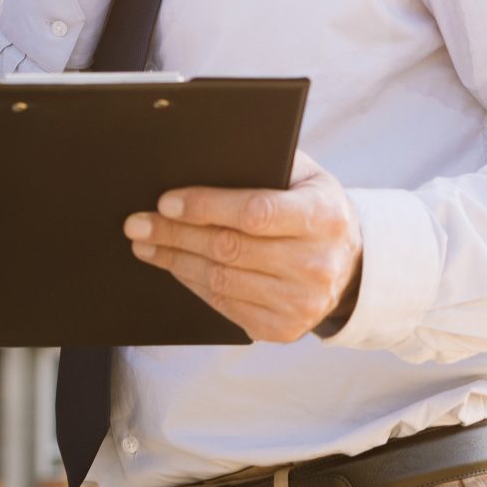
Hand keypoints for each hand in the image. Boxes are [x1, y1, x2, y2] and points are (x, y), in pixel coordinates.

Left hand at [127, 151, 362, 343]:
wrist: (350, 266)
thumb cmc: (314, 208)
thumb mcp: (306, 176)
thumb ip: (265, 164)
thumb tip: (201, 157)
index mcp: (324, 217)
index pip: (256, 212)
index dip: (206, 207)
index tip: (166, 200)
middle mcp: (316, 264)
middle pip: (229, 249)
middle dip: (175, 233)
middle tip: (137, 222)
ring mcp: (301, 303)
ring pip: (220, 280)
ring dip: (175, 260)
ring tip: (146, 243)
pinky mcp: (283, 330)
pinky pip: (224, 305)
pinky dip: (193, 284)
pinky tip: (175, 265)